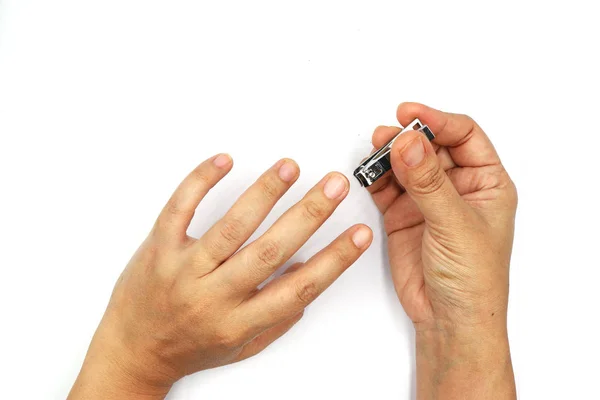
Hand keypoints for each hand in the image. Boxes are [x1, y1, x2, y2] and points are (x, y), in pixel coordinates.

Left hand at [69, 155, 371, 399]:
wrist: (132, 351)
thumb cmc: (189, 347)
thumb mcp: (242, 345)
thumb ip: (277, 316)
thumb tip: (307, 273)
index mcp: (239, 322)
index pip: (298, 289)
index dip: (335, 260)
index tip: (360, 233)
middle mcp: (214, 296)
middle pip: (270, 251)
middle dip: (308, 215)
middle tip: (335, 186)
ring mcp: (183, 270)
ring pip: (230, 227)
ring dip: (264, 194)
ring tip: (290, 167)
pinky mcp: (158, 248)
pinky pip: (179, 209)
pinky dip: (200, 181)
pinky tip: (223, 161)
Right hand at [368, 103, 516, 398]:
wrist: (448, 319)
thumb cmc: (473, 279)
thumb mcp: (455, 224)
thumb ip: (429, 182)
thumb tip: (409, 142)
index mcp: (486, 182)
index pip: (464, 135)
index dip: (438, 120)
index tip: (410, 115)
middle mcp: (457, 186)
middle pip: (430, 144)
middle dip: (408, 137)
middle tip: (387, 137)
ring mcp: (428, 199)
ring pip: (405, 163)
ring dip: (388, 155)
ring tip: (374, 153)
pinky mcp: (403, 214)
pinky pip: (386, 185)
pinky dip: (375, 177)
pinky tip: (368, 173)